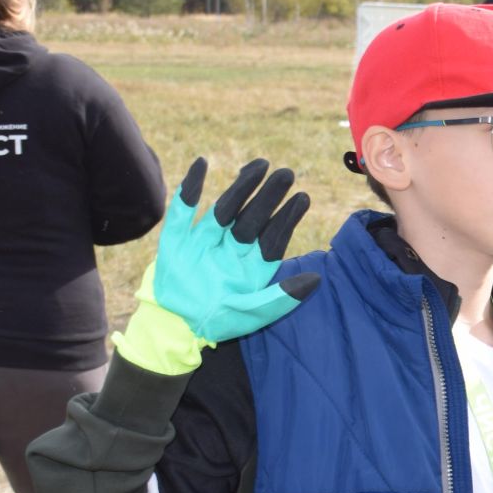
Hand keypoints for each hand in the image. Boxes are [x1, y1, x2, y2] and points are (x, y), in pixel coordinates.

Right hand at [113, 159, 318, 375]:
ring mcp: (204, 242)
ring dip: (240, 188)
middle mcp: (231, 248)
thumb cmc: (220, 321)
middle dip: (268, 196)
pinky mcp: (176, 241)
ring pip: (224, 209)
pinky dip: (189, 189)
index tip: (303, 197)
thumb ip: (282, 298)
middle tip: (286, 173)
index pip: (273, 237)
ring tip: (259, 167)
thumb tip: (317, 279)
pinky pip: (182, 212)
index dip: (287, 218)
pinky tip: (201, 165)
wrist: (176, 327)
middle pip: (252, 218)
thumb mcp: (253, 314)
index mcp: (253, 265)